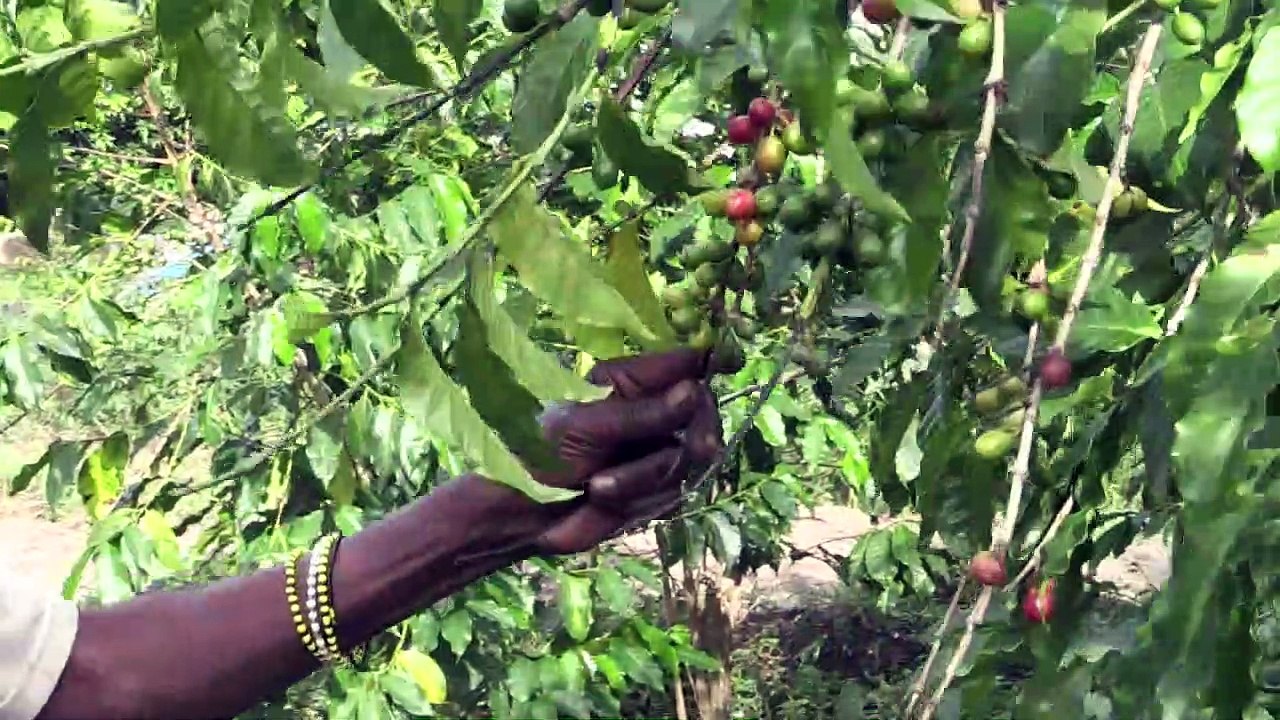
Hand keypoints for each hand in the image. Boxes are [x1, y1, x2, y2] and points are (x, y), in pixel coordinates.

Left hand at [502, 348, 723, 554]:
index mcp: (631, 380)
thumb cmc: (539, 451)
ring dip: (642, 481)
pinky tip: (602, 503)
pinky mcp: (657, 488)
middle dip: (677, 445)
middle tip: (662, 460)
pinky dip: (638, 503)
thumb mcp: (585, 427)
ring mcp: (658, 449)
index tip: (712, 382)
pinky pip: (672, 494)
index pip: (687, 363)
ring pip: (686, 463)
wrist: (519, 511)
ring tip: (596, 489)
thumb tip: (695, 390)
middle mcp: (653, 410)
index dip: (708, 369)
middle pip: (701, 417)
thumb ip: (644, 414)